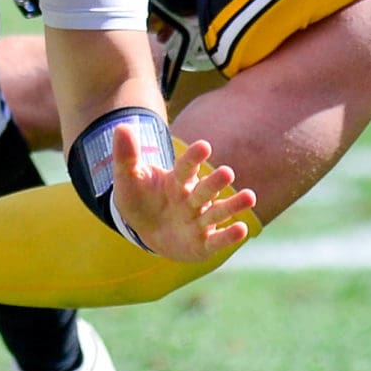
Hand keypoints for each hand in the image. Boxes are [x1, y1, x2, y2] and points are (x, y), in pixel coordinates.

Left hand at [110, 126, 255, 262]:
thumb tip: (121, 126)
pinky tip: (241, 229)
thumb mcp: (128, 179)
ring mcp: (199, 221)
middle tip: (227, 173)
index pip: (185, 168)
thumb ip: (126, 155)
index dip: (193, 158)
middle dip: (214, 182)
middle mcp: (192, 199)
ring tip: (249, 197)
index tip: (203, 146)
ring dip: (232, 205)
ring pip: (217, 212)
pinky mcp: (202, 244)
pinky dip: (228, 236)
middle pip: (204, 189)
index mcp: (176, 182)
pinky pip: (216, 240)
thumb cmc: (140, 200)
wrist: (146, 230)